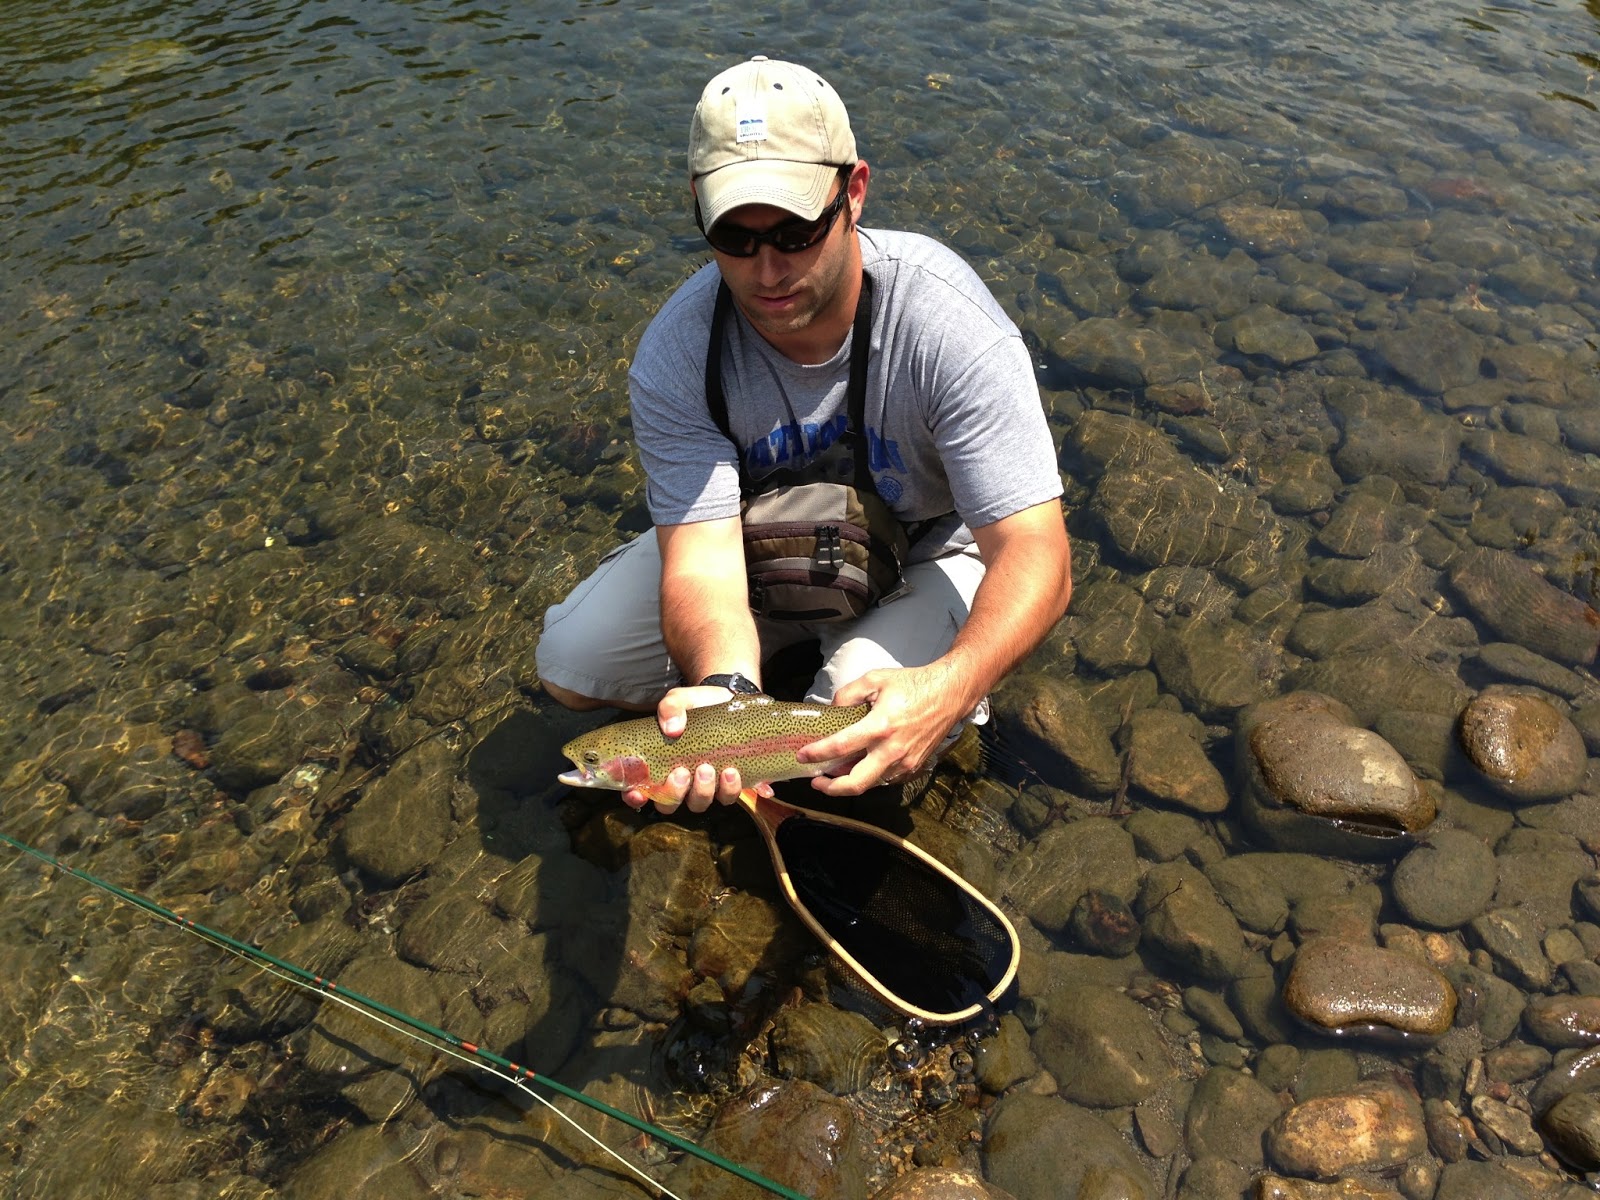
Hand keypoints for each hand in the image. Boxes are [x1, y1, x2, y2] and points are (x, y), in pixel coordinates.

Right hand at [622, 685, 773, 814]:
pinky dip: (732, 789)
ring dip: (703, 791)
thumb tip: (673, 728)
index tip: (638, 794)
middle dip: (675, 793)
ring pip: (699, 803)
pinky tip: (735, 774)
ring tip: (710, 769)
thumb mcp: (679, 699)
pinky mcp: (728, 783)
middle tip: (682, 772)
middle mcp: (679, 782)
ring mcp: (703, 786)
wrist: (727, 700)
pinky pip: (729, 797)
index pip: (639, 791)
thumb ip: (670, 708)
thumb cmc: (696, 704)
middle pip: (670, 804)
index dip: (635, 798)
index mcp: (659, 766)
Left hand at [796, 664, 970, 796]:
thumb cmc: (912, 684)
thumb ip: (848, 694)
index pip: (841, 746)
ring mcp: (905, 762)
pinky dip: (870, 776)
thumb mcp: (875, 679)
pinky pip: (885, 779)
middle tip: (816, 781)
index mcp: (880, 726)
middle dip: (831, 788)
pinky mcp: (913, 767)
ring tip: (835, 772)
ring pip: (870, 783)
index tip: (803, 755)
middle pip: (856, 783)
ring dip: (849, 782)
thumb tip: (833, 710)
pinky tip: (861, 765)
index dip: (818, 753)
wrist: (949, 694)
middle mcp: (892, 750)